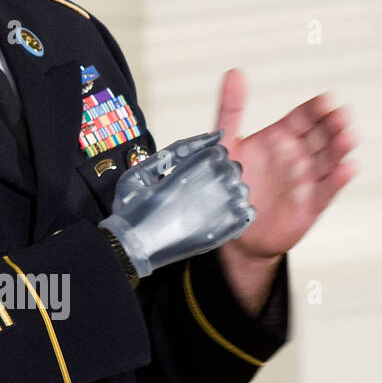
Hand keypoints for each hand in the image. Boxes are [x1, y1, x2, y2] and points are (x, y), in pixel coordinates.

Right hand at [101, 137, 254, 278]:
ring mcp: (226, 207)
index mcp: (199, 164)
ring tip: (201, 209)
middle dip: (215, 177)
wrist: (134, 248)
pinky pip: (247, 212)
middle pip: (232, 168)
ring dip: (225, 195)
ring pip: (241, 190)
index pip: (219, 151)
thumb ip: (181, 148)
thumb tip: (218, 134)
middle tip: (192, 194)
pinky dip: (234, 214)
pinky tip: (214, 220)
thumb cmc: (135, 207)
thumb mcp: (145, 168)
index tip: (188, 177)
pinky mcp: (229, 230)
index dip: (203, 163)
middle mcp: (217, 182)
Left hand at [215, 69, 358, 258]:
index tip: (327, 100)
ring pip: (329, 160)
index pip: (304, 117)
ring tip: (348, 136)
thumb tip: (234, 72)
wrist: (232, 232)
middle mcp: (298, 155)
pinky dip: (337, 180)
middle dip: (333, 125)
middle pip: (322, 135)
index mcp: (281, 137)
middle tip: (342, 116)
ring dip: (340, 148)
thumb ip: (232, 108)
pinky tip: (348, 168)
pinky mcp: (310, 205)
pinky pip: (326, 191)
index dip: (316, 109)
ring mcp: (306, 179)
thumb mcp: (225, 144)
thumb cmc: (230, 187)